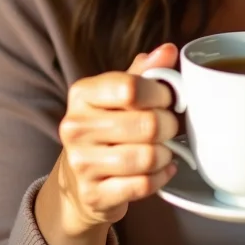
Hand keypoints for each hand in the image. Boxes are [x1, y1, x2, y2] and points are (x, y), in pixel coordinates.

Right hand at [53, 44, 179, 233]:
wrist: (79, 180)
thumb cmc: (108, 127)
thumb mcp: (120, 94)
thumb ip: (146, 71)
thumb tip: (169, 50)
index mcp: (82, 93)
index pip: (131, 87)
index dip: (160, 93)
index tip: (167, 98)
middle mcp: (76, 127)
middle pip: (146, 123)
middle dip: (169, 125)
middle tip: (169, 127)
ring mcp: (82, 164)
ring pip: (147, 156)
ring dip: (165, 154)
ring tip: (164, 149)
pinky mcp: (94, 194)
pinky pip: (143, 185)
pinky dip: (161, 177)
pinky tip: (160, 170)